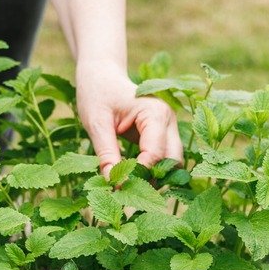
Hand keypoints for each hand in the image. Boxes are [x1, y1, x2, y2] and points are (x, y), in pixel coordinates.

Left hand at [76, 62, 182, 179]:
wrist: (101, 76)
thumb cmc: (97, 94)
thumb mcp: (96, 123)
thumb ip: (106, 153)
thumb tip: (113, 183)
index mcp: (155, 113)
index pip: (155, 154)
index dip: (138, 174)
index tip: (117, 187)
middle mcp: (168, 121)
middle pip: (172, 161)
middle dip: (152, 179)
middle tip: (126, 192)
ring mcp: (168, 128)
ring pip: (171, 163)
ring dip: (153, 177)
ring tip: (126, 187)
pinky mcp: (161, 135)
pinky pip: (163, 159)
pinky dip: (150, 171)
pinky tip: (130, 179)